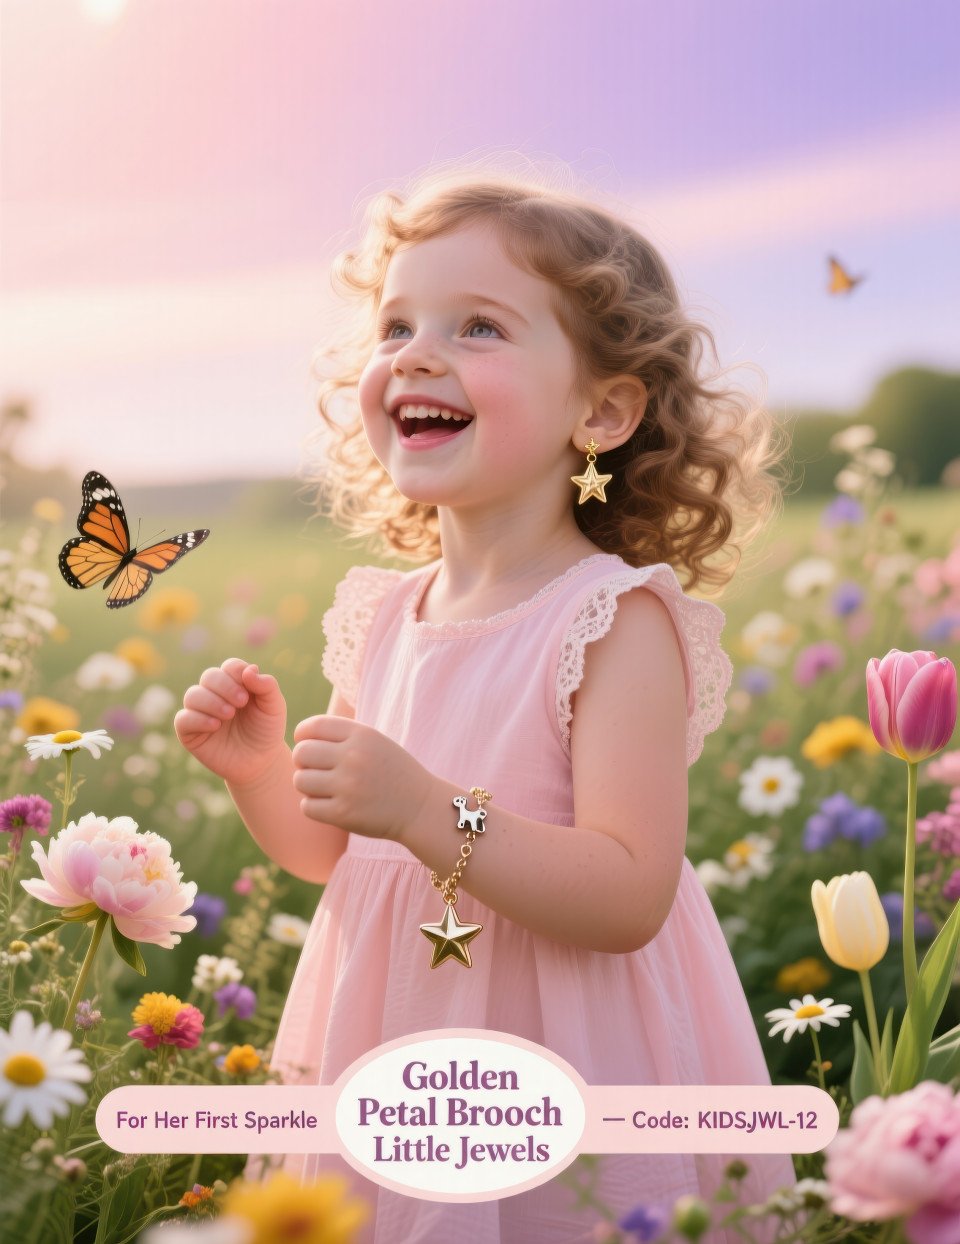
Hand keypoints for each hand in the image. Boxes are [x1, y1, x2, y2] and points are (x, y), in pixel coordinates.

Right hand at [175, 659, 286, 786]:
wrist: (260, 761)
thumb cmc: (266, 730)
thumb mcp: (274, 707)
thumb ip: (267, 686)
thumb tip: (249, 669)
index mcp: (235, 683)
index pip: (230, 667)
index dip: (237, 674)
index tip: (249, 693)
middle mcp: (214, 694)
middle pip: (209, 676)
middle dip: (225, 686)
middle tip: (241, 702)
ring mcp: (200, 712)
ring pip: (193, 695)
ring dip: (211, 701)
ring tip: (229, 714)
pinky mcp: (189, 732)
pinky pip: (183, 719)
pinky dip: (198, 719)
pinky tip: (215, 726)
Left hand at [292, 716, 433, 840]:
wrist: (421, 807)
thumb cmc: (393, 772)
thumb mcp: (374, 741)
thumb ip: (342, 736)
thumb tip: (301, 737)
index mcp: (361, 735)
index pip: (313, 726)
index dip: (303, 735)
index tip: (309, 745)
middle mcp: (353, 757)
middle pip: (301, 752)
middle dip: (303, 762)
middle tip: (316, 771)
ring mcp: (348, 786)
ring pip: (300, 781)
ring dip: (307, 786)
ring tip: (324, 789)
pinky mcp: (343, 814)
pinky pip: (307, 807)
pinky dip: (314, 807)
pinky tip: (330, 805)